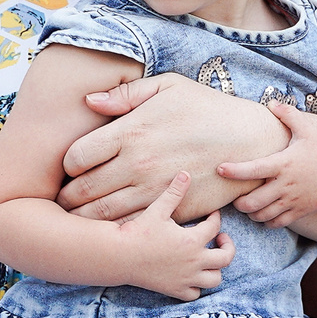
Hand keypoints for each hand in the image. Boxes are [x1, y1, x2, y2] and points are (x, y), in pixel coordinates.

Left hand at [59, 76, 285, 222]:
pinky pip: (133, 226)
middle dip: (67, 198)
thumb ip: (126, 94)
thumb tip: (88, 101)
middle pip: (83, 191)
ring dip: (84, 219)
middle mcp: (138, 164)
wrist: (251, 141)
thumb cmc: (208, 109)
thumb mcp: (169, 87)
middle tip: (65, 199)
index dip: (68, 165)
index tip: (73, 167)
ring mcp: (155, 191)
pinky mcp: (174, 211)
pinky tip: (112, 226)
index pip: (76, 157)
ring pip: (102, 215)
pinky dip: (115, 230)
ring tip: (78, 218)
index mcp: (131, 132)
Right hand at [116, 172, 235, 299]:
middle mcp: (194, 261)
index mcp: (193, 240)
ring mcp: (186, 278)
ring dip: (215, 269)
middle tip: (220, 239)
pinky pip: (195, 294)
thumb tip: (186, 173)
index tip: (212, 215)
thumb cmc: (138, 231)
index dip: (216, 218)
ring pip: (215, 279)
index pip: (215, 227)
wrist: (119, 256)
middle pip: (226, 258)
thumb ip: (174, 192)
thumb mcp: (158, 209)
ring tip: (209, 259)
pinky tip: (191, 275)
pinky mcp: (174, 290)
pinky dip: (197, 287)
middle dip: (228, 247)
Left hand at [220, 102, 316, 224]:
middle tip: (236, 197)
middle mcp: (286, 185)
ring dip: (251, 213)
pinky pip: (277, 223)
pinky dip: (266, 221)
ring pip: (262, 216)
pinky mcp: (301, 211)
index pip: (253, 169)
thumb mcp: (307, 129)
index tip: (220, 169)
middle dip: (239, 203)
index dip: (234, 171)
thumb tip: (271, 102)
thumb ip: (288, 115)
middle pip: (252, 202)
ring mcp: (293, 200)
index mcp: (284, 163)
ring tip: (249, 206)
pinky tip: (265, 214)